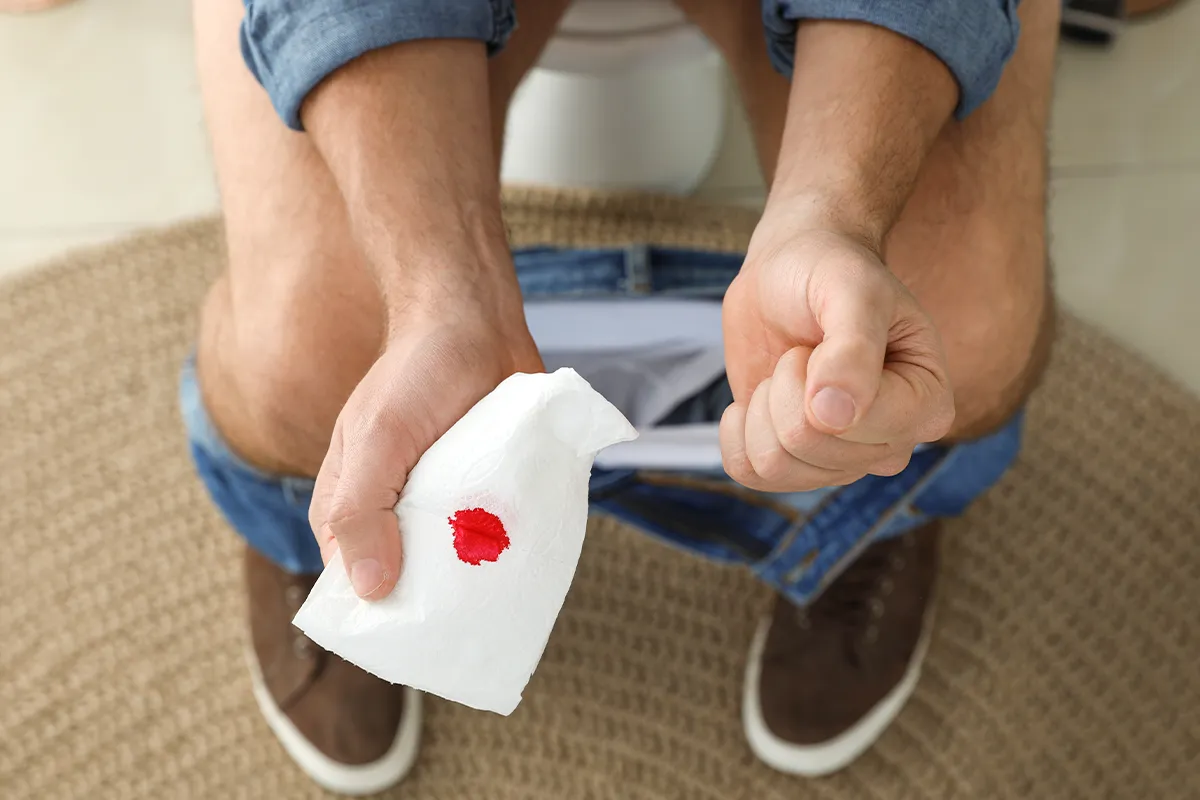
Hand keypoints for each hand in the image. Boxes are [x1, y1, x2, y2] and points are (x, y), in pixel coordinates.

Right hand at [309, 283, 541, 599]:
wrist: (476, 321)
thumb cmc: (416, 373)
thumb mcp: (376, 439)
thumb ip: (361, 510)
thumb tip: (369, 589)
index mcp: (352, 507)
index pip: (355, 585)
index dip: (380, 615)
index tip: (416, 638)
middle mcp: (396, 513)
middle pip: (412, 583)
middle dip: (439, 605)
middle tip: (472, 621)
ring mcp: (445, 505)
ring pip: (458, 567)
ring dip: (480, 583)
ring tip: (506, 600)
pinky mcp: (486, 494)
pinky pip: (497, 539)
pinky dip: (510, 554)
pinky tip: (529, 570)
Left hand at [720, 217, 954, 491]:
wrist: (793, 270)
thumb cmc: (833, 272)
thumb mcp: (853, 291)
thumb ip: (853, 348)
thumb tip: (834, 416)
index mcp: (927, 405)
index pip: (856, 427)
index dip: (818, 375)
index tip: (828, 336)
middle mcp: (891, 444)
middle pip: (807, 447)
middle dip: (784, 386)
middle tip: (803, 351)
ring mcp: (844, 460)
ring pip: (774, 466)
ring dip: (760, 407)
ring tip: (785, 372)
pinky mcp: (799, 462)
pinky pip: (749, 473)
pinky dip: (736, 433)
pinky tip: (755, 399)